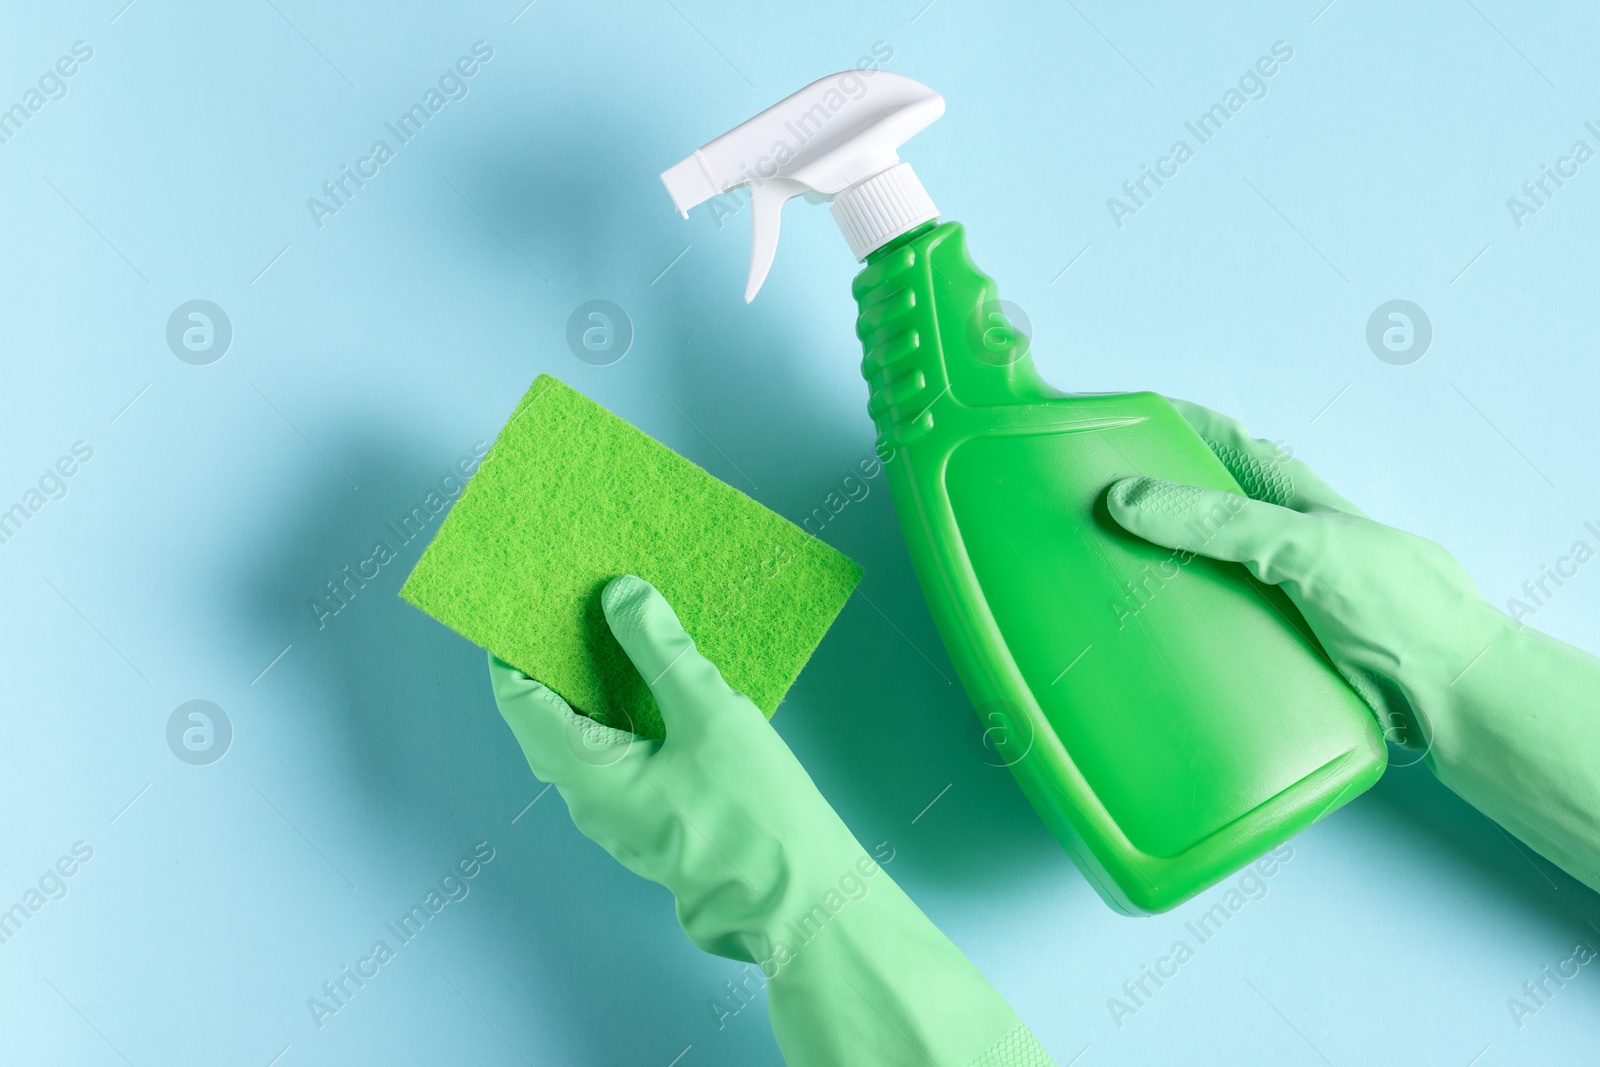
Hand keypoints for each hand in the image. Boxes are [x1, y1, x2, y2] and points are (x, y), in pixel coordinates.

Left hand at [490, 574, 1053, 1065]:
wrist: (798, 899)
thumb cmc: (752, 813)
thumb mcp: (708, 712)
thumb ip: (661, 650)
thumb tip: (620, 595)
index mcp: (584, 772)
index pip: (517, 696)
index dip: (514, 644)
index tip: (529, 598)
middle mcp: (587, 798)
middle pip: (547, 714)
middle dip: (558, 656)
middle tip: (579, 600)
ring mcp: (619, 814)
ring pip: (586, 736)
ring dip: (595, 684)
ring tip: (621, 626)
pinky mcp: (654, 818)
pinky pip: (619, 755)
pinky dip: (625, 713)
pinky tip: (659, 681)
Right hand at [1107, 399, 1599, 891]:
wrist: (1453, 698)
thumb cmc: (1401, 609)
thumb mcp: (1303, 548)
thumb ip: (1218, 522)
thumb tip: (1126, 498)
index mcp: (1289, 496)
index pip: (1217, 440)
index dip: (1167, 424)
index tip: (1110, 423)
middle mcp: (1278, 539)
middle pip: (1197, 508)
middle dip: (1143, 503)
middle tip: (1080, 512)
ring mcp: (1274, 595)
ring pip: (1198, 574)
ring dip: (1153, 575)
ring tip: (1093, 582)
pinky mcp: (1273, 647)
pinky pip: (1210, 632)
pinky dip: (1174, 634)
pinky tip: (1143, 648)